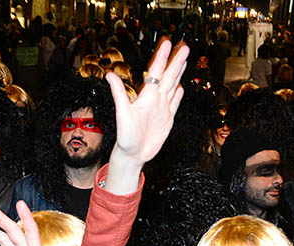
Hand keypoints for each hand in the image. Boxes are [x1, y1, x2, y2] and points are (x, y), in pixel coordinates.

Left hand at [106, 38, 188, 166]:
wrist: (133, 155)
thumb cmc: (125, 137)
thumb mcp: (122, 113)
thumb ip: (118, 93)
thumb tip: (109, 75)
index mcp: (146, 97)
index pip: (156, 72)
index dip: (162, 57)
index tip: (168, 43)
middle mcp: (155, 100)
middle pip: (168, 76)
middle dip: (176, 61)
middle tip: (184, 47)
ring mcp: (162, 109)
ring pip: (173, 86)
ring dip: (179, 73)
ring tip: (184, 60)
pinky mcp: (167, 119)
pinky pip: (175, 103)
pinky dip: (178, 95)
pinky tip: (181, 87)